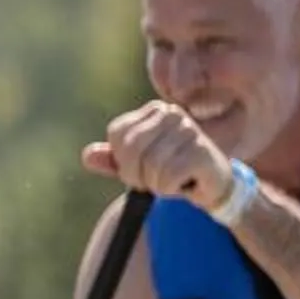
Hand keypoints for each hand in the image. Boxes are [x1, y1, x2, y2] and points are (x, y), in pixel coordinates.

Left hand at [83, 100, 235, 208]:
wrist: (211, 185)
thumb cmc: (172, 171)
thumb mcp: (138, 165)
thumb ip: (112, 160)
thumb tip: (88, 156)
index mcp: (155, 110)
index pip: (117, 134)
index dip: (123, 159)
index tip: (141, 167)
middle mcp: (173, 113)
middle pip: (131, 149)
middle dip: (136, 174)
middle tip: (153, 179)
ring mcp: (190, 130)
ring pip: (150, 165)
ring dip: (156, 183)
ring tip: (171, 180)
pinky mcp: (202, 152)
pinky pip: (167, 177)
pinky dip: (169, 188)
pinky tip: (185, 183)